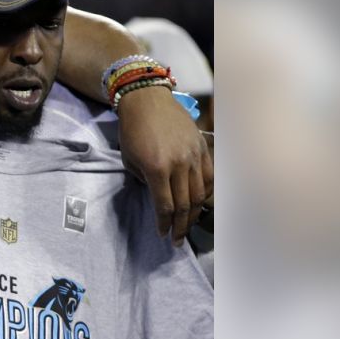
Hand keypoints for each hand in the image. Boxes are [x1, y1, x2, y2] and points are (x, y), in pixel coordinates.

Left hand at [116, 86, 212, 244]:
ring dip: (194, 213)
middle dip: (180, 225)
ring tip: (187, 225)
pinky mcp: (203, 148)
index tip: (162, 235)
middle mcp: (179, 164)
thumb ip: (143, 180)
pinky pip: (210, 176)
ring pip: (199, 193)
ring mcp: (194, 155)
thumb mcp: (129, 159)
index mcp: (157, 168)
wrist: (147, 99)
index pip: (165, 205)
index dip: (164, 224)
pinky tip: (201, 203)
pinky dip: (207, 193)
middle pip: (184, 204)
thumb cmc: (132, 129)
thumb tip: (156, 196)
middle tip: (176, 239)